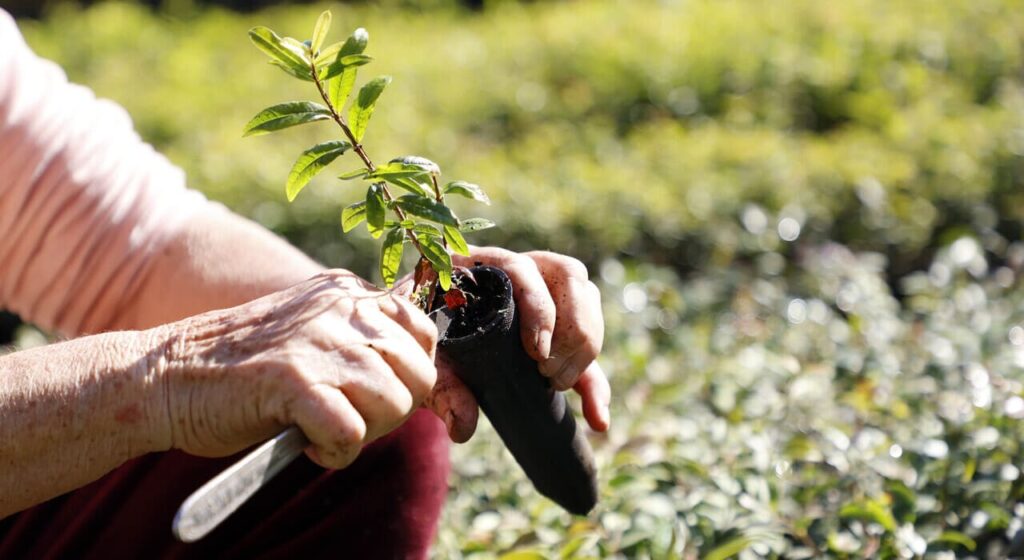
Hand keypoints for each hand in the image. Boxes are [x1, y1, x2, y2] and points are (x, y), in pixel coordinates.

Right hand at [157, 270, 437, 468]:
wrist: (165, 375)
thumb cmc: (244, 366)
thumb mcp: (313, 333)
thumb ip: (363, 339)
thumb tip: (423, 363)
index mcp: (348, 293)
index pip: (424, 333)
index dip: (412, 377)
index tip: (382, 399)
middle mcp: (341, 309)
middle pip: (419, 376)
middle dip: (391, 410)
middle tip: (346, 417)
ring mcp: (319, 342)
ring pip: (395, 404)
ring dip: (364, 432)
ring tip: (320, 427)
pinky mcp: (294, 381)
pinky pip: (352, 433)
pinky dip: (334, 452)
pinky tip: (306, 444)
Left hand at [422, 247, 610, 441]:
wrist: (417, 352)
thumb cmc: (419, 344)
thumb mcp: (426, 364)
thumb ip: (442, 388)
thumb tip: (463, 427)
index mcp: (482, 266)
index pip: (522, 267)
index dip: (538, 305)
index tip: (537, 349)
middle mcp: (519, 272)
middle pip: (569, 277)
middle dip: (570, 327)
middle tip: (546, 371)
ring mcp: (544, 296)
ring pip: (588, 303)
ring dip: (584, 348)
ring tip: (556, 384)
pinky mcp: (558, 332)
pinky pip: (587, 350)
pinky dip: (596, 386)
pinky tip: (597, 420)